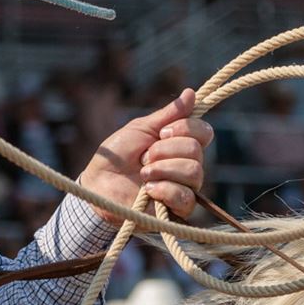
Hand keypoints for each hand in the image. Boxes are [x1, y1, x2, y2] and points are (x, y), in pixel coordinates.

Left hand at [76, 89, 213, 224]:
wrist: (99, 184)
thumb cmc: (118, 155)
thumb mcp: (140, 129)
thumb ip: (167, 115)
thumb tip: (191, 93)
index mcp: (181, 144)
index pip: (204, 132)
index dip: (186, 129)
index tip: (162, 132)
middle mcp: (188, 165)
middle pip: (196, 151)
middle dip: (165, 150)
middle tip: (144, 157)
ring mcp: (184, 188)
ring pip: (193, 172)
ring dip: (162, 168)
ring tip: (143, 173)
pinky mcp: (177, 211)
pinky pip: (185, 198)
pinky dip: (164, 190)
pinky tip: (148, 190)